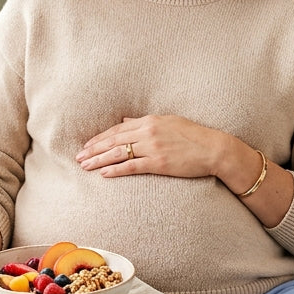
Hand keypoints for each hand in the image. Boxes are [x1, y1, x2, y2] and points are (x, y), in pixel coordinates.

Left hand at [76, 114, 229, 179]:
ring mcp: (153, 147)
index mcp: (150, 120)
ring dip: (99, 160)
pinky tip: (104, 174)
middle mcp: (148, 131)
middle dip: (93, 149)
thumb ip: (145, 122)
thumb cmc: (194, 136)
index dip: (100, 137)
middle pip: (113, 140)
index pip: (118, 128)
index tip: (87, 144)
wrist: (214, 149)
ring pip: (118, 153)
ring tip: (85, 166)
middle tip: (78, 157)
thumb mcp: (169, 122)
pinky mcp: (159, 163)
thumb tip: (125, 120)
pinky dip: (115, 170)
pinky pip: (132, 166)